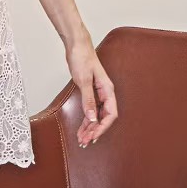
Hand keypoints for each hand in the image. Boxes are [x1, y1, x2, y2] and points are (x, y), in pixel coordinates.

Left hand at [64, 32, 117, 147]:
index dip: (103, 127)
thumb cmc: (82, 58)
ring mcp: (98, 93)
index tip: (93, 136)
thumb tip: (92, 118)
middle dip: (95, 131)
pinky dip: (86, 120)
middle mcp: (105, 93)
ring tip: (82, 139)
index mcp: (108, 90)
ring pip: (96, 116)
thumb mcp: (84, 81)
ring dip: (90, 128)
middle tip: (85, 141)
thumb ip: (88, 100)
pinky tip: (82, 128)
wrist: (76, 46)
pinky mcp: (90, 92)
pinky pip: (90, 110)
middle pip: (103, 118)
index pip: (110, 114)